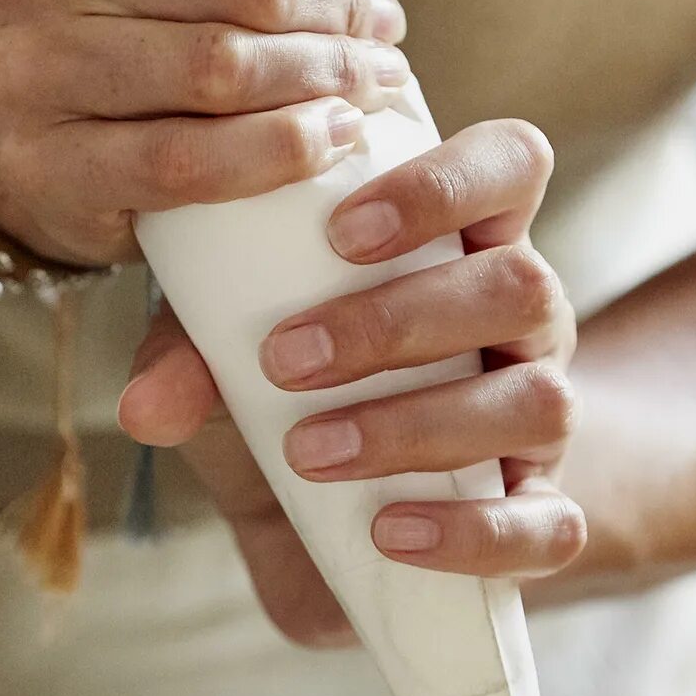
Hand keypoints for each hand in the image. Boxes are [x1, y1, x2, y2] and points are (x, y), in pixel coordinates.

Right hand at [0, 0, 408, 267]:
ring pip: (219, 69)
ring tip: (366, 86)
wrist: (43, 133)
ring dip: (320, 83)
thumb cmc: (132, 0)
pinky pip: (188, 161)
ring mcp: (22, 67)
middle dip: (336, 13)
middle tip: (379, 38)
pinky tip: (330, 139)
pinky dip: (279, 152)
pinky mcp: (43, 164)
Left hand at [117, 117, 587, 644]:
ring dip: (416, 424)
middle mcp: (522, 322)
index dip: (444, 185)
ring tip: (309, 453)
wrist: (335, 525)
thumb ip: (192, 359)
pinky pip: (550, 525)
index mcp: (464, 245)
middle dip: (395, 322)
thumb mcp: (229, 365)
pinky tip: (389, 531)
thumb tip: (145, 407)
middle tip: (283, 360)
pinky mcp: (541, 514)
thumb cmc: (293, 401)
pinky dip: (471, 531)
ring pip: (539, 400)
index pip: (510, 164)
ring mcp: (541, 417)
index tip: (342, 232)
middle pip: (520, 284)